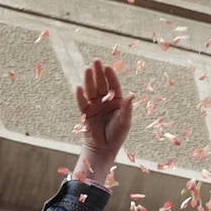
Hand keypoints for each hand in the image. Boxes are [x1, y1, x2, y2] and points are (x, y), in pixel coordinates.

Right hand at [73, 60, 132, 183]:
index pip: (114, 86)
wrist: (104, 149)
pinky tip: (78, 87)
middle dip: (99, 73)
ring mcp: (94, 106)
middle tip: (96, 61)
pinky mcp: (85, 113)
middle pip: (101, 85)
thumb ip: (127, 108)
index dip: (111, 77)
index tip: (108, 67)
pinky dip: (80, 96)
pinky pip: (82, 103)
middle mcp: (105, 102)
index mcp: (117, 102)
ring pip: (91, 90)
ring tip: (87, 69)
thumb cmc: (117, 135)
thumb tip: (132, 94)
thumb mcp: (125, 122)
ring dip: (89, 80)